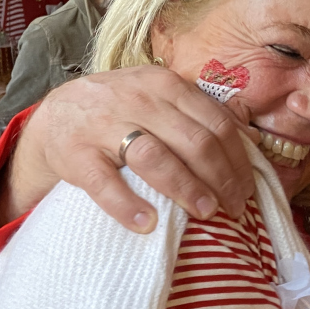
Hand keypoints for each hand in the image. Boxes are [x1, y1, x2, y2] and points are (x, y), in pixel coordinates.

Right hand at [0, 66, 255, 232]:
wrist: (57, 115)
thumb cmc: (121, 111)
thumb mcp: (160, 99)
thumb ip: (202, 114)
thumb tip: (252, 141)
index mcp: (164, 84)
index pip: (215, 123)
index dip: (238, 161)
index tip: (248, 191)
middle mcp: (136, 98)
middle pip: (193, 141)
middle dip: (221, 179)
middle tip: (234, 208)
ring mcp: (103, 125)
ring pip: (155, 157)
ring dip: (186, 188)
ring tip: (206, 213)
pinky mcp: (76, 155)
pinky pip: (104, 183)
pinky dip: (127, 205)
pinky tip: (147, 224)